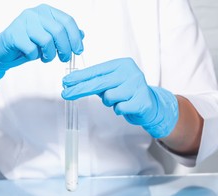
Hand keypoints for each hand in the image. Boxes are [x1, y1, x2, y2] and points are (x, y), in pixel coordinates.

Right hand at [0, 4, 83, 94]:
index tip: (78, 50)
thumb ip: (64, 35)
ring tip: (45, 58)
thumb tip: (82, 34)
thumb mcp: (48, 40)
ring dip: (49, 54)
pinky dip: (33, 56)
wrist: (3, 52)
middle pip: (58, 31)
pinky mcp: (13, 34)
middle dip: (65, 49)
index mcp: (45, 11)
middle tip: (64, 59)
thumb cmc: (26, 45)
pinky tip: (30, 55)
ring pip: (46, 41)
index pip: (67, 21)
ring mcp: (23, 22)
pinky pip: (31, 49)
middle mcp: (34, 13)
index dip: (75, 37)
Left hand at [61, 57, 177, 137]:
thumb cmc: (126, 92)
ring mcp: (138, 86)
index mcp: (122, 64)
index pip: (96, 71)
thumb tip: (71, 83)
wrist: (150, 105)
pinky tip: (126, 106)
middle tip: (66, 94)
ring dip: (109, 102)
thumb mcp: (111, 83)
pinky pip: (119, 108)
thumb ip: (95, 81)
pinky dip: (119, 110)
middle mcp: (131, 72)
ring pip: (109, 97)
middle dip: (80, 89)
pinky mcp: (142, 101)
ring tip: (118, 100)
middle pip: (99, 83)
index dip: (80, 77)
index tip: (66, 82)